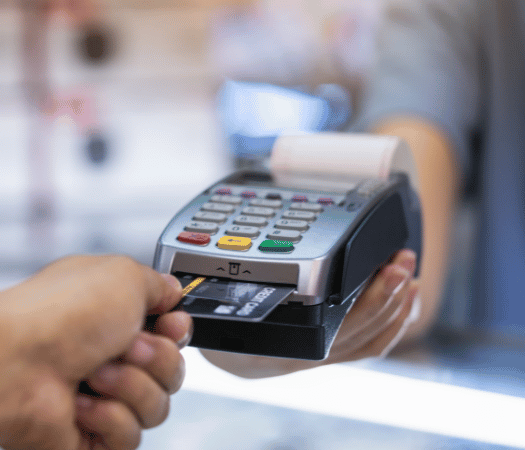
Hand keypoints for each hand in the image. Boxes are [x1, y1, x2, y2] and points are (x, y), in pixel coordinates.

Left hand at [0, 255, 190, 449]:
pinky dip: (109, 418)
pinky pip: (130, 436)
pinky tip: (81, 404)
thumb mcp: (123, 274)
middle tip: (126, 348)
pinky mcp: (90, 435)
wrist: (13, 364)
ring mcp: (97, 396)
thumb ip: (157, 282)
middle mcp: (104, 354)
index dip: (177, 332)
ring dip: (130, 387)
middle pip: (171, 371)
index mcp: (111, 315)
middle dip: (157, 359)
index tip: (171, 326)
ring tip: (95, 375)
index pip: (168, 333)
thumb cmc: (57, 316)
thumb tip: (171, 290)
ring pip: (156, 407)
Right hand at [201, 250, 420, 377]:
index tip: (387, 270)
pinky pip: (369, 345)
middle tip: (402, 260)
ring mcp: (320, 356)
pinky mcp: (330, 350)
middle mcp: (304, 355)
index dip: (371, 302)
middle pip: (361, 332)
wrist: (219, 355)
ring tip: (408, 272)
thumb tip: (214, 255)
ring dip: (397, 306)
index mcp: (279, 345)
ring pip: (369, 340)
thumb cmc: (214, 323)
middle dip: (390, 293)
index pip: (338, 329)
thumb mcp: (210, 302)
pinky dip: (393, 322)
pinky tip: (404, 298)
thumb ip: (217, 282)